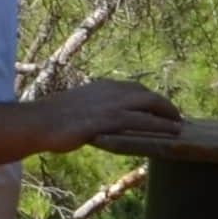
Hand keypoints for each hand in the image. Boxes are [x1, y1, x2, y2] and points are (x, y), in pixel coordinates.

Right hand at [36, 77, 180, 149]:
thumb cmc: (51, 119)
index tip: (159, 107)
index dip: (149, 99)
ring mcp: (110, 105)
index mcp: (101, 87)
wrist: (38, 122)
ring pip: (149, 105)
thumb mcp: (76, 109)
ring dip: (167, 114)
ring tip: (179, 124)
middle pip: (145, 94)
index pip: (132, 89)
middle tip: (175, 117)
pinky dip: (160, 125)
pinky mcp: (109, 119)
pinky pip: (141, 121)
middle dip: (163, 105)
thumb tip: (99, 122)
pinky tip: (171, 131)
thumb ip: (92, 111)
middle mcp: (109, 91)